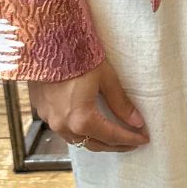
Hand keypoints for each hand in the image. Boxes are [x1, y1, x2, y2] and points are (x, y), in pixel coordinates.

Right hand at [28, 57, 149, 153]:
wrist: (48, 42)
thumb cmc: (79, 56)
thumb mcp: (105, 77)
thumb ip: (120, 102)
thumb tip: (137, 122)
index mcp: (81, 119)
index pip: (111, 136)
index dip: (130, 139)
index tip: (144, 139)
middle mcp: (63, 126)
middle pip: (95, 144)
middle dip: (116, 145)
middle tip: (133, 141)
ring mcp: (50, 121)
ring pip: (77, 140)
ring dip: (97, 140)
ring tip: (114, 137)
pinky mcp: (42, 112)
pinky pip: (64, 130)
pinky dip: (80, 132)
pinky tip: (89, 125)